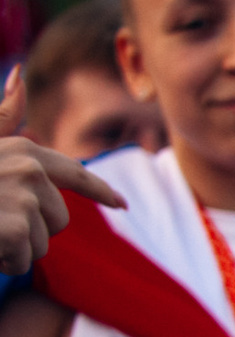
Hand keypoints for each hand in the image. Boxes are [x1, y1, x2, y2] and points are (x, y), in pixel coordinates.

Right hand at [0, 65, 127, 272]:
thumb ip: (3, 117)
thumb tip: (21, 75)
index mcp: (23, 151)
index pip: (74, 174)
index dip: (100, 191)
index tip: (122, 204)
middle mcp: (30, 170)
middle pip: (58, 219)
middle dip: (28, 229)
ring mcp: (23, 198)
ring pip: (41, 243)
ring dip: (13, 248)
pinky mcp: (14, 228)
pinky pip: (24, 259)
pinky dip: (2, 261)